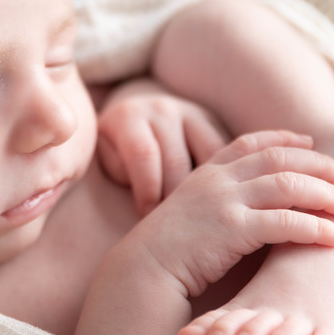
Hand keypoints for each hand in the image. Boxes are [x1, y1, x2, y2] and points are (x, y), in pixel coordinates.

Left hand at [97, 79, 229, 213]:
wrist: (136, 116)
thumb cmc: (117, 148)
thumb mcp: (104, 153)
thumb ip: (118, 168)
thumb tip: (141, 186)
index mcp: (130, 116)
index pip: (143, 154)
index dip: (147, 189)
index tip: (147, 214)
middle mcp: (162, 111)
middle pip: (176, 160)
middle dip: (175, 198)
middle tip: (174, 224)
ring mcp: (191, 114)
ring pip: (208, 156)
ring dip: (207, 190)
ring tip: (200, 216)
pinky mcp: (213, 123)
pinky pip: (229, 152)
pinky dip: (226, 176)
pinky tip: (222, 199)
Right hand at [126, 130, 333, 297]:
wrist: (142, 272)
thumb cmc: (168, 253)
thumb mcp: (189, 214)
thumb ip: (217, 203)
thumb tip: (250, 208)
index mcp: (206, 172)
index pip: (251, 142)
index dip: (284, 139)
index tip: (311, 143)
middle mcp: (218, 179)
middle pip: (280, 159)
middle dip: (319, 165)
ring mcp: (226, 201)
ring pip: (290, 185)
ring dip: (327, 195)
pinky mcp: (234, 228)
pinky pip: (287, 222)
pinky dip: (317, 227)